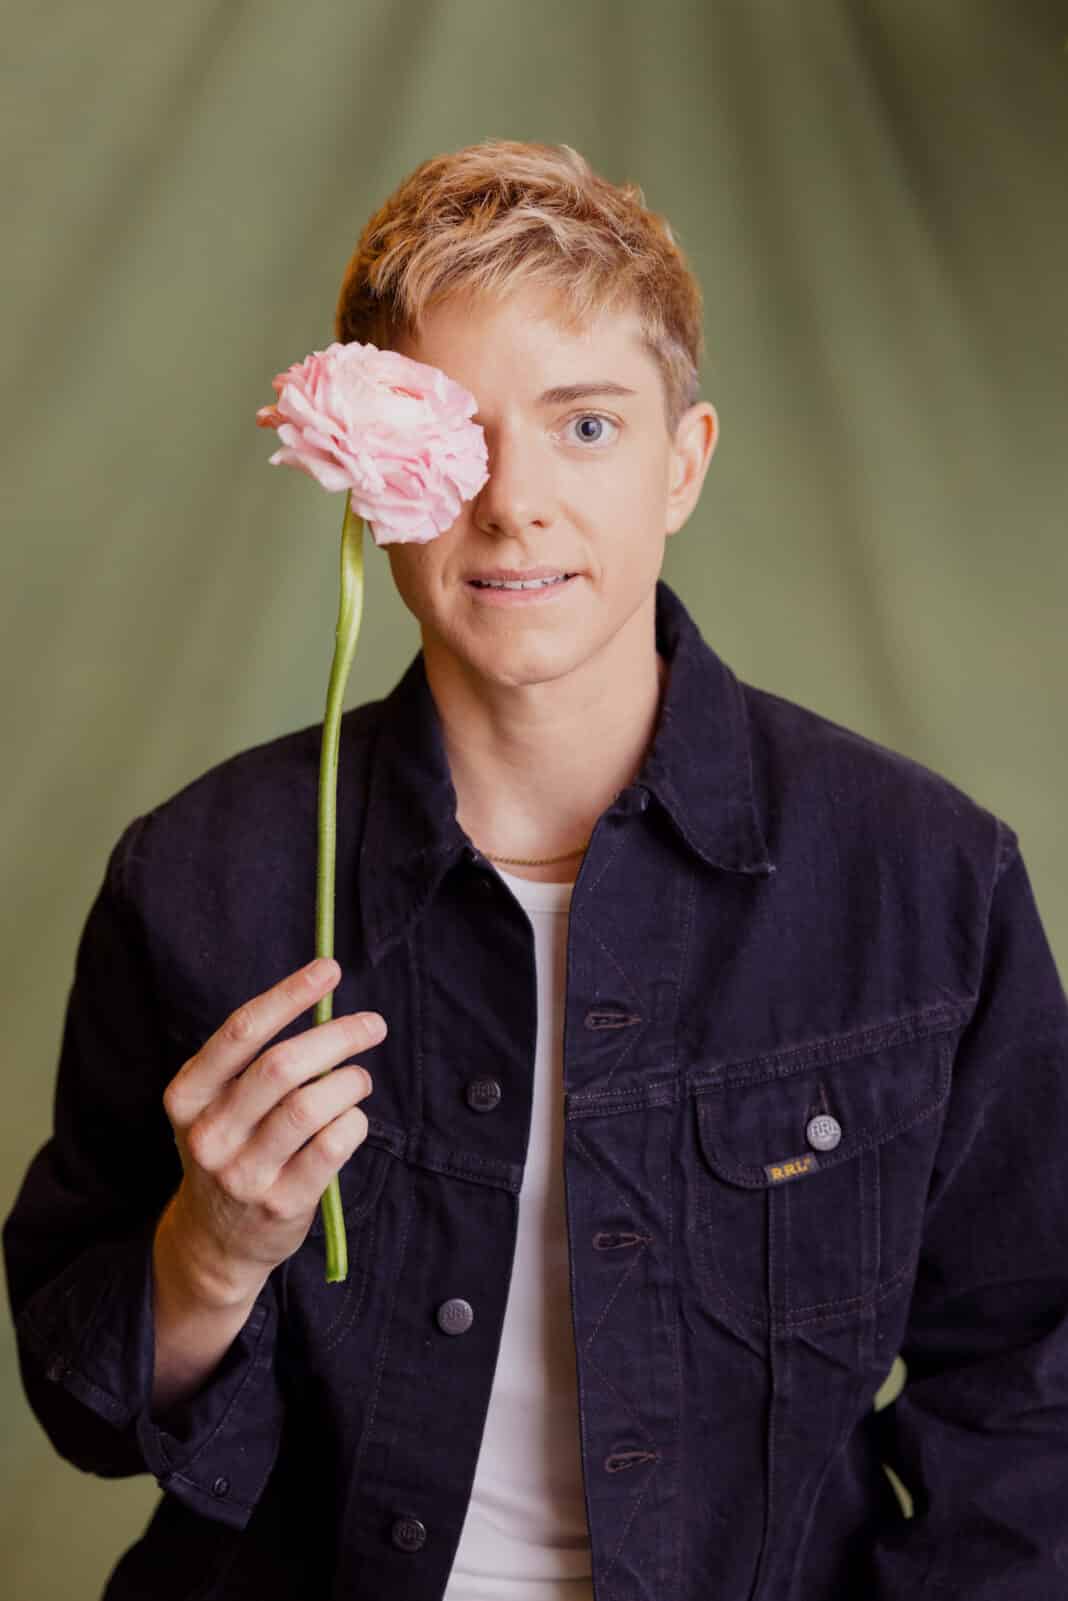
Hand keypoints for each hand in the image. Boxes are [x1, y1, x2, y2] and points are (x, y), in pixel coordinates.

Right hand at [159, 959, 384, 1307]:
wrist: (214, 1241)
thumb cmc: (230, 1149)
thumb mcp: (218, 1106)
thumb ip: (255, 1062)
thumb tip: (325, 1000)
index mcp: (188, 1096)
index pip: (241, 1032)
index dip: (289, 995)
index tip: (329, 969)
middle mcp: (209, 1134)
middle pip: (282, 1066)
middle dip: (338, 1035)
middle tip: (373, 1024)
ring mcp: (243, 1173)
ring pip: (311, 1106)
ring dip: (350, 1082)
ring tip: (360, 1080)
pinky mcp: (280, 1204)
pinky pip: (332, 1146)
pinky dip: (354, 1122)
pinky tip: (353, 1120)